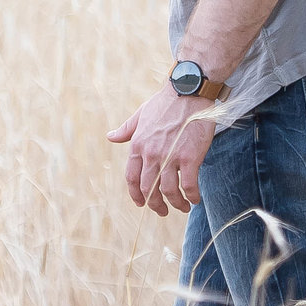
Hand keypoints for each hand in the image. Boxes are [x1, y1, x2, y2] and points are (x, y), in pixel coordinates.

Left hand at [107, 90, 216, 215]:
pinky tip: (195, 199)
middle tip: (162, 211)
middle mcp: (151, 154)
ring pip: (169, 191)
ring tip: (182, 207)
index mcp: (138, 145)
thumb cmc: (165, 104)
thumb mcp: (140, 115)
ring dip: (175, 204)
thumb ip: (126, 130)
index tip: (141, 203)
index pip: (131, 177)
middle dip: (155, 205)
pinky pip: (189, 185)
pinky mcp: (190, 158)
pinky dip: (192, 196)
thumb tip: (110, 136)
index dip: (135, 194)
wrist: (188, 93)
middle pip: (149, 189)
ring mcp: (170, 157)